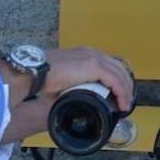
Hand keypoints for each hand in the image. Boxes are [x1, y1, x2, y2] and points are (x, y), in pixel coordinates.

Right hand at [0, 47, 134, 144]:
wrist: (33, 72)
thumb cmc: (41, 78)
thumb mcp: (60, 82)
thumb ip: (68, 88)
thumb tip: (68, 103)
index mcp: (83, 54)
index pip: (108, 64)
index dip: (117, 79)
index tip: (119, 94)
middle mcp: (90, 53)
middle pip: (118, 67)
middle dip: (125, 85)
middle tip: (126, 102)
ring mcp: (93, 57)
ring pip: (120, 74)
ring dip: (125, 91)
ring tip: (125, 106)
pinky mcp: (94, 65)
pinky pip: (115, 80)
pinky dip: (121, 93)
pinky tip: (122, 104)